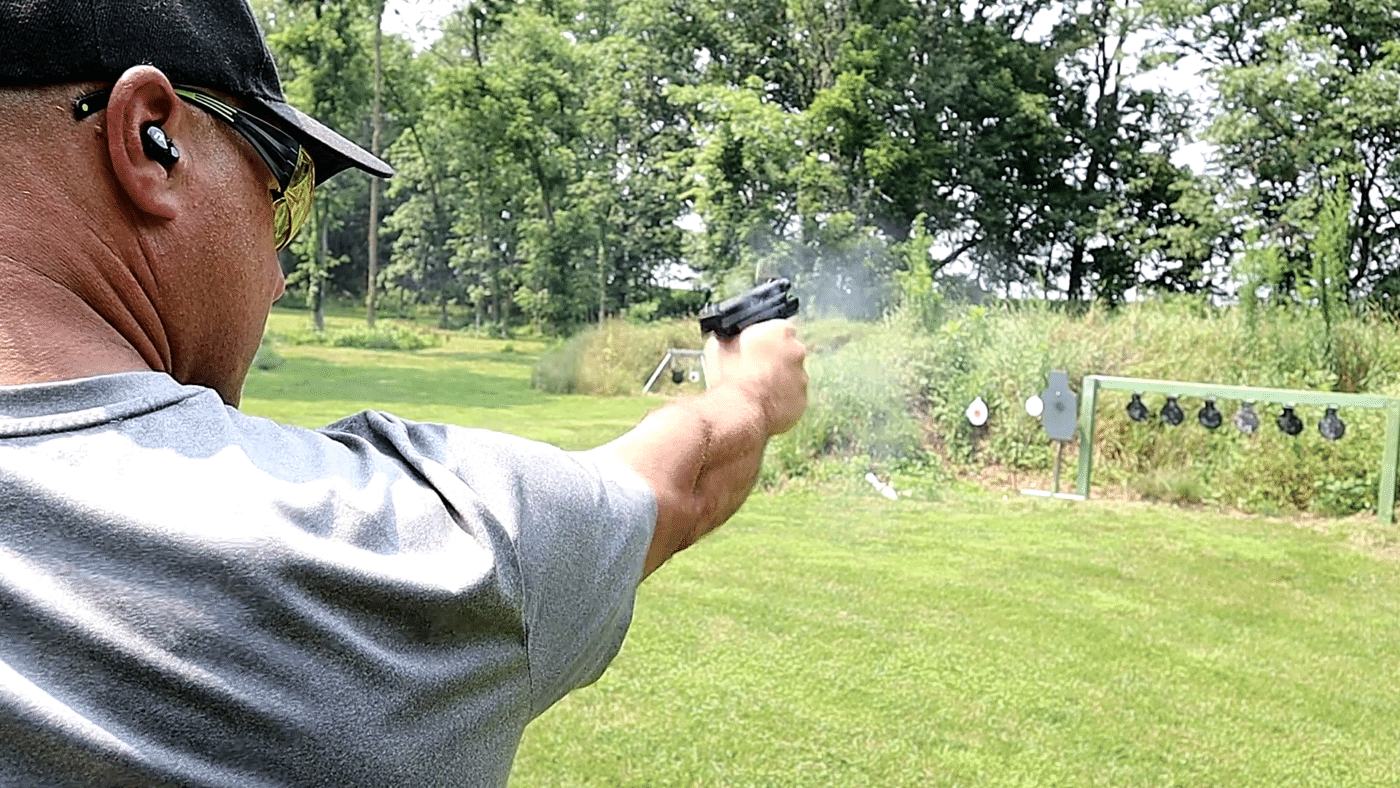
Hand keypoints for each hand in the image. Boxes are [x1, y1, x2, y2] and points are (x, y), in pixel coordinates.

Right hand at [705, 319, 807, 434]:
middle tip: (754, 371)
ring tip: (756, 391)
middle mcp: (797, 351)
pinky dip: (781, 400)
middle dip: (774, 360)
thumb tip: (729, 338)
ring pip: (791, 376)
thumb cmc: (729, 376)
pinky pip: (792, 398)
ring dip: (778, 381)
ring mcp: (802, 377)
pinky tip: (763, 405)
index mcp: (780, 330)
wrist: (740, 411)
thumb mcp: (722, 346)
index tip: (753, 348)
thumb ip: (733, 338)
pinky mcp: (802, 400)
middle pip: (788, 352)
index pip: (777, 329)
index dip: (763, 339)